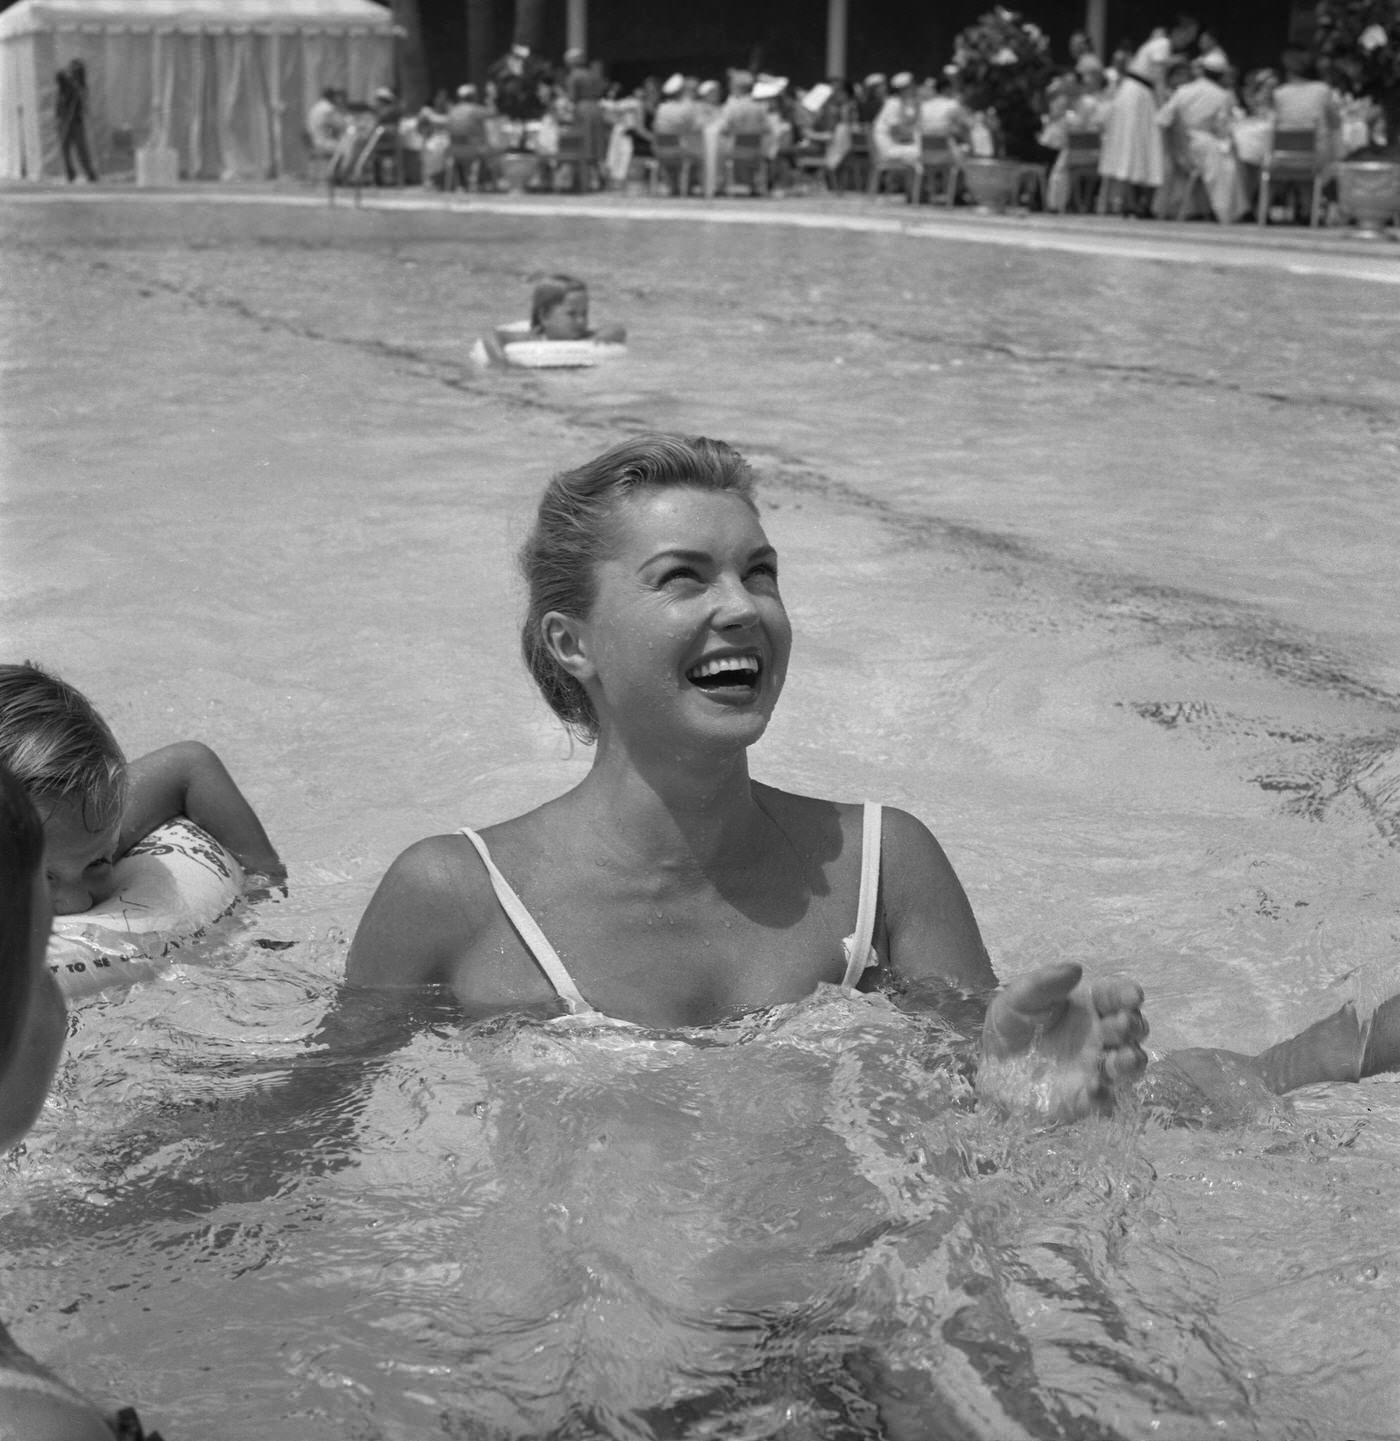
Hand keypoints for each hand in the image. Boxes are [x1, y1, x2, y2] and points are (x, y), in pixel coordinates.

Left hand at [979, 962, 1147, 1119]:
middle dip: (1133, 1025)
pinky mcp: (1087, 1097)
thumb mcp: (1017, 1000)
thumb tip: (1076, 968)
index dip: (1127, 994)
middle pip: (1130, 1028)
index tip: (1132, 995)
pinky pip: (1105, 1097)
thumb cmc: (1010, 1029)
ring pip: (1128, 1063)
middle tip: (1121, 1024)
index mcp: (1086, 1006)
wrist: (992, 1072)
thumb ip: (1042, 983)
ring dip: (1131, 1060)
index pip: (1114, 996)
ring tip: (1122, 1058)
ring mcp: (1096, 1067)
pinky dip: (1104, 1093)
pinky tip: (1093, 1087)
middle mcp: (1099, 1035)